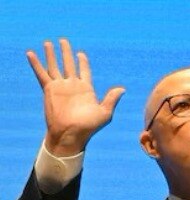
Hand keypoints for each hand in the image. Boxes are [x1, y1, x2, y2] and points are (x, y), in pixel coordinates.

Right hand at [27, 39, 124, 155]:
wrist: (70, 134)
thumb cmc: (89, 127)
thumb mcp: (105, 113)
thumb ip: (112, 99)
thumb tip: (122, 89)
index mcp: (86, 90)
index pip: (84, 71)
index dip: (82, 62)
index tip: (80, 54)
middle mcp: (72, 86)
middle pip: (69, 64)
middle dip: (66, 53)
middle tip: (64, 41)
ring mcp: (60, 87)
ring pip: (54, 66)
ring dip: (51, 55)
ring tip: (48, 43)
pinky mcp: (49, 89)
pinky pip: (41, 74)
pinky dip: (36, 63)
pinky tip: (31, 53)